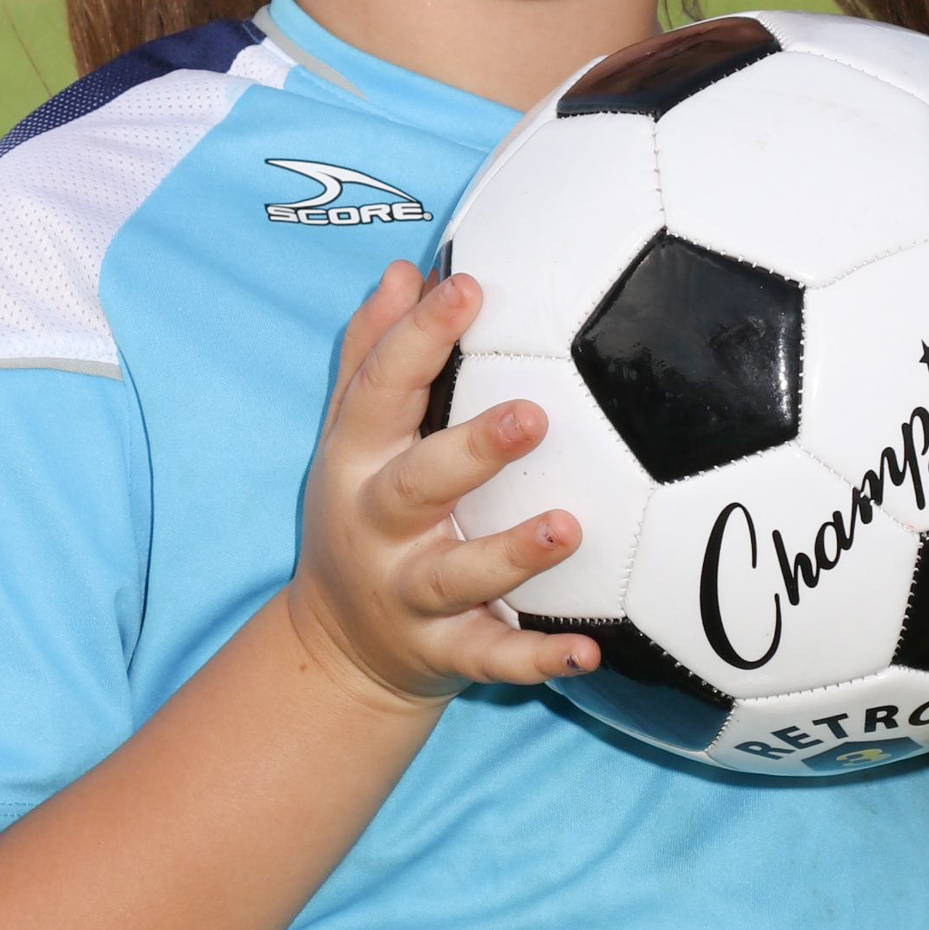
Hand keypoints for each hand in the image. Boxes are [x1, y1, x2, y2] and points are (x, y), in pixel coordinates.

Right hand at [285, 262, 599, 711]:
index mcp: (357, 460)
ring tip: (569, 527)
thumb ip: (373, 354)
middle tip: (535, 414)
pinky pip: (493, 658)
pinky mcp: (445, 653)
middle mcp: (378, 526)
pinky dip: (538, 659)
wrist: (338, 648)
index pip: (380, 390)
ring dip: (513, 554)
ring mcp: (410, 593)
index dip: (418, 336)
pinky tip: (589, 652)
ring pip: (458, 575)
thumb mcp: (349, 436)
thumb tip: (405, 270)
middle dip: (473, 450)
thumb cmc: (363, 511)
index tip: (468, 286)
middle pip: (418, 484)